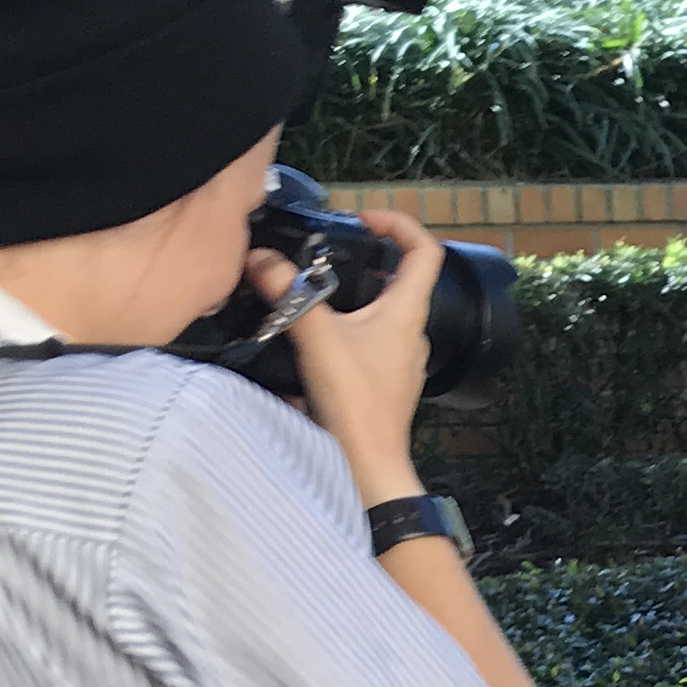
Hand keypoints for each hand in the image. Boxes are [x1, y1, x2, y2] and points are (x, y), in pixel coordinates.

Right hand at [262, 206, 444, 504]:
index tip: (364, 219)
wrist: (368, 467)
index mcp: (408, 312)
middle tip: (331, 249)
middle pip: (402, 279)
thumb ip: (290, 294)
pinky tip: (315, 334)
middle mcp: (412, 332)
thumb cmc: (356, 403)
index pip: (425, 251)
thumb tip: (261, 259)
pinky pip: (372, 340)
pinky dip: (349, 326)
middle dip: (370, 257)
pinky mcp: (385, 381)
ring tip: (315, 288)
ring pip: (384, 312)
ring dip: (356, 293)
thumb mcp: (318, 338)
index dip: (400, 224)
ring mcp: (401, 359)